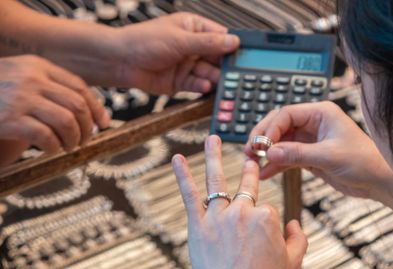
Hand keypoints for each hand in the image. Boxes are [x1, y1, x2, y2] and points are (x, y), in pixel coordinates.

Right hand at [0, 55, 108, 163]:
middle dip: (88, 127)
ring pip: (67, 121)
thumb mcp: (23, 80)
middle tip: (85, 141)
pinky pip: (47, 136)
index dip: (97, 107)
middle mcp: (32, 78)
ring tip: (70, 147)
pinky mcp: (11, 119)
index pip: (79, 86)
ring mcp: (21, 97)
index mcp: (38, 65)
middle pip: (77, 105)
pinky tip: (52, 151)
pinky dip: (55, 147)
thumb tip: (92, 113)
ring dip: (75, 139)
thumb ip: (50, 89)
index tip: (104, 124)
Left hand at [113, 13, 239, 94]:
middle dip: (225, 66)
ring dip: (215, 79)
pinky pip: (197, 86)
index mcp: (194, 28)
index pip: (221, 36)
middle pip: (218, 58)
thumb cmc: (143, 41)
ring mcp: (188, 65)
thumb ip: (208, 43)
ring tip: (219, 83)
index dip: (233, 46)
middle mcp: (193, 47)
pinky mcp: (181, 82)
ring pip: (209, 73)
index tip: (244, 55)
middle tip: (235, 74)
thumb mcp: (180, 39)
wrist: (120, 61)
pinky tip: (203, 86)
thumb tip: (233, 42)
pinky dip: (202, 87)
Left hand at [171, 135, 306, 268]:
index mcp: (267, 216)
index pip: (266, 209)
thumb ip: (299, 237)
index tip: (262, 244)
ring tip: (212, 138)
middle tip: (250, 159)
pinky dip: (182, 175)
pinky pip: (189, 195)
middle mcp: (243, 210)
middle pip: (246, 186)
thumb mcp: (295, 261)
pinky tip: (177, 158)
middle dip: (249, 170)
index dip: (266, 226)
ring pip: (216, 181)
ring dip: (213, 156)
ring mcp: (219, 216)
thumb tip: (293, 222)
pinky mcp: (198, 225)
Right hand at [245, 101, 392, 200]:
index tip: (260, 144)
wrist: (378, 181)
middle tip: (250, 150)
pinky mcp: (309, 156)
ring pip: (280, 142)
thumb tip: (270, 151)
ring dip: (266, 152)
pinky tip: (265, 173)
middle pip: (279, 125)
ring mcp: (309, 140)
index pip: (286, 114)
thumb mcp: (329, 156)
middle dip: (263, 137)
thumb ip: (298, 153)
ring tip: (252, 162)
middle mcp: (313, 123)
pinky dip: (275, 164)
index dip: (270, 128)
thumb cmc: (363, 161)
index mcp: (320, 113)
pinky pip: (286, 157)